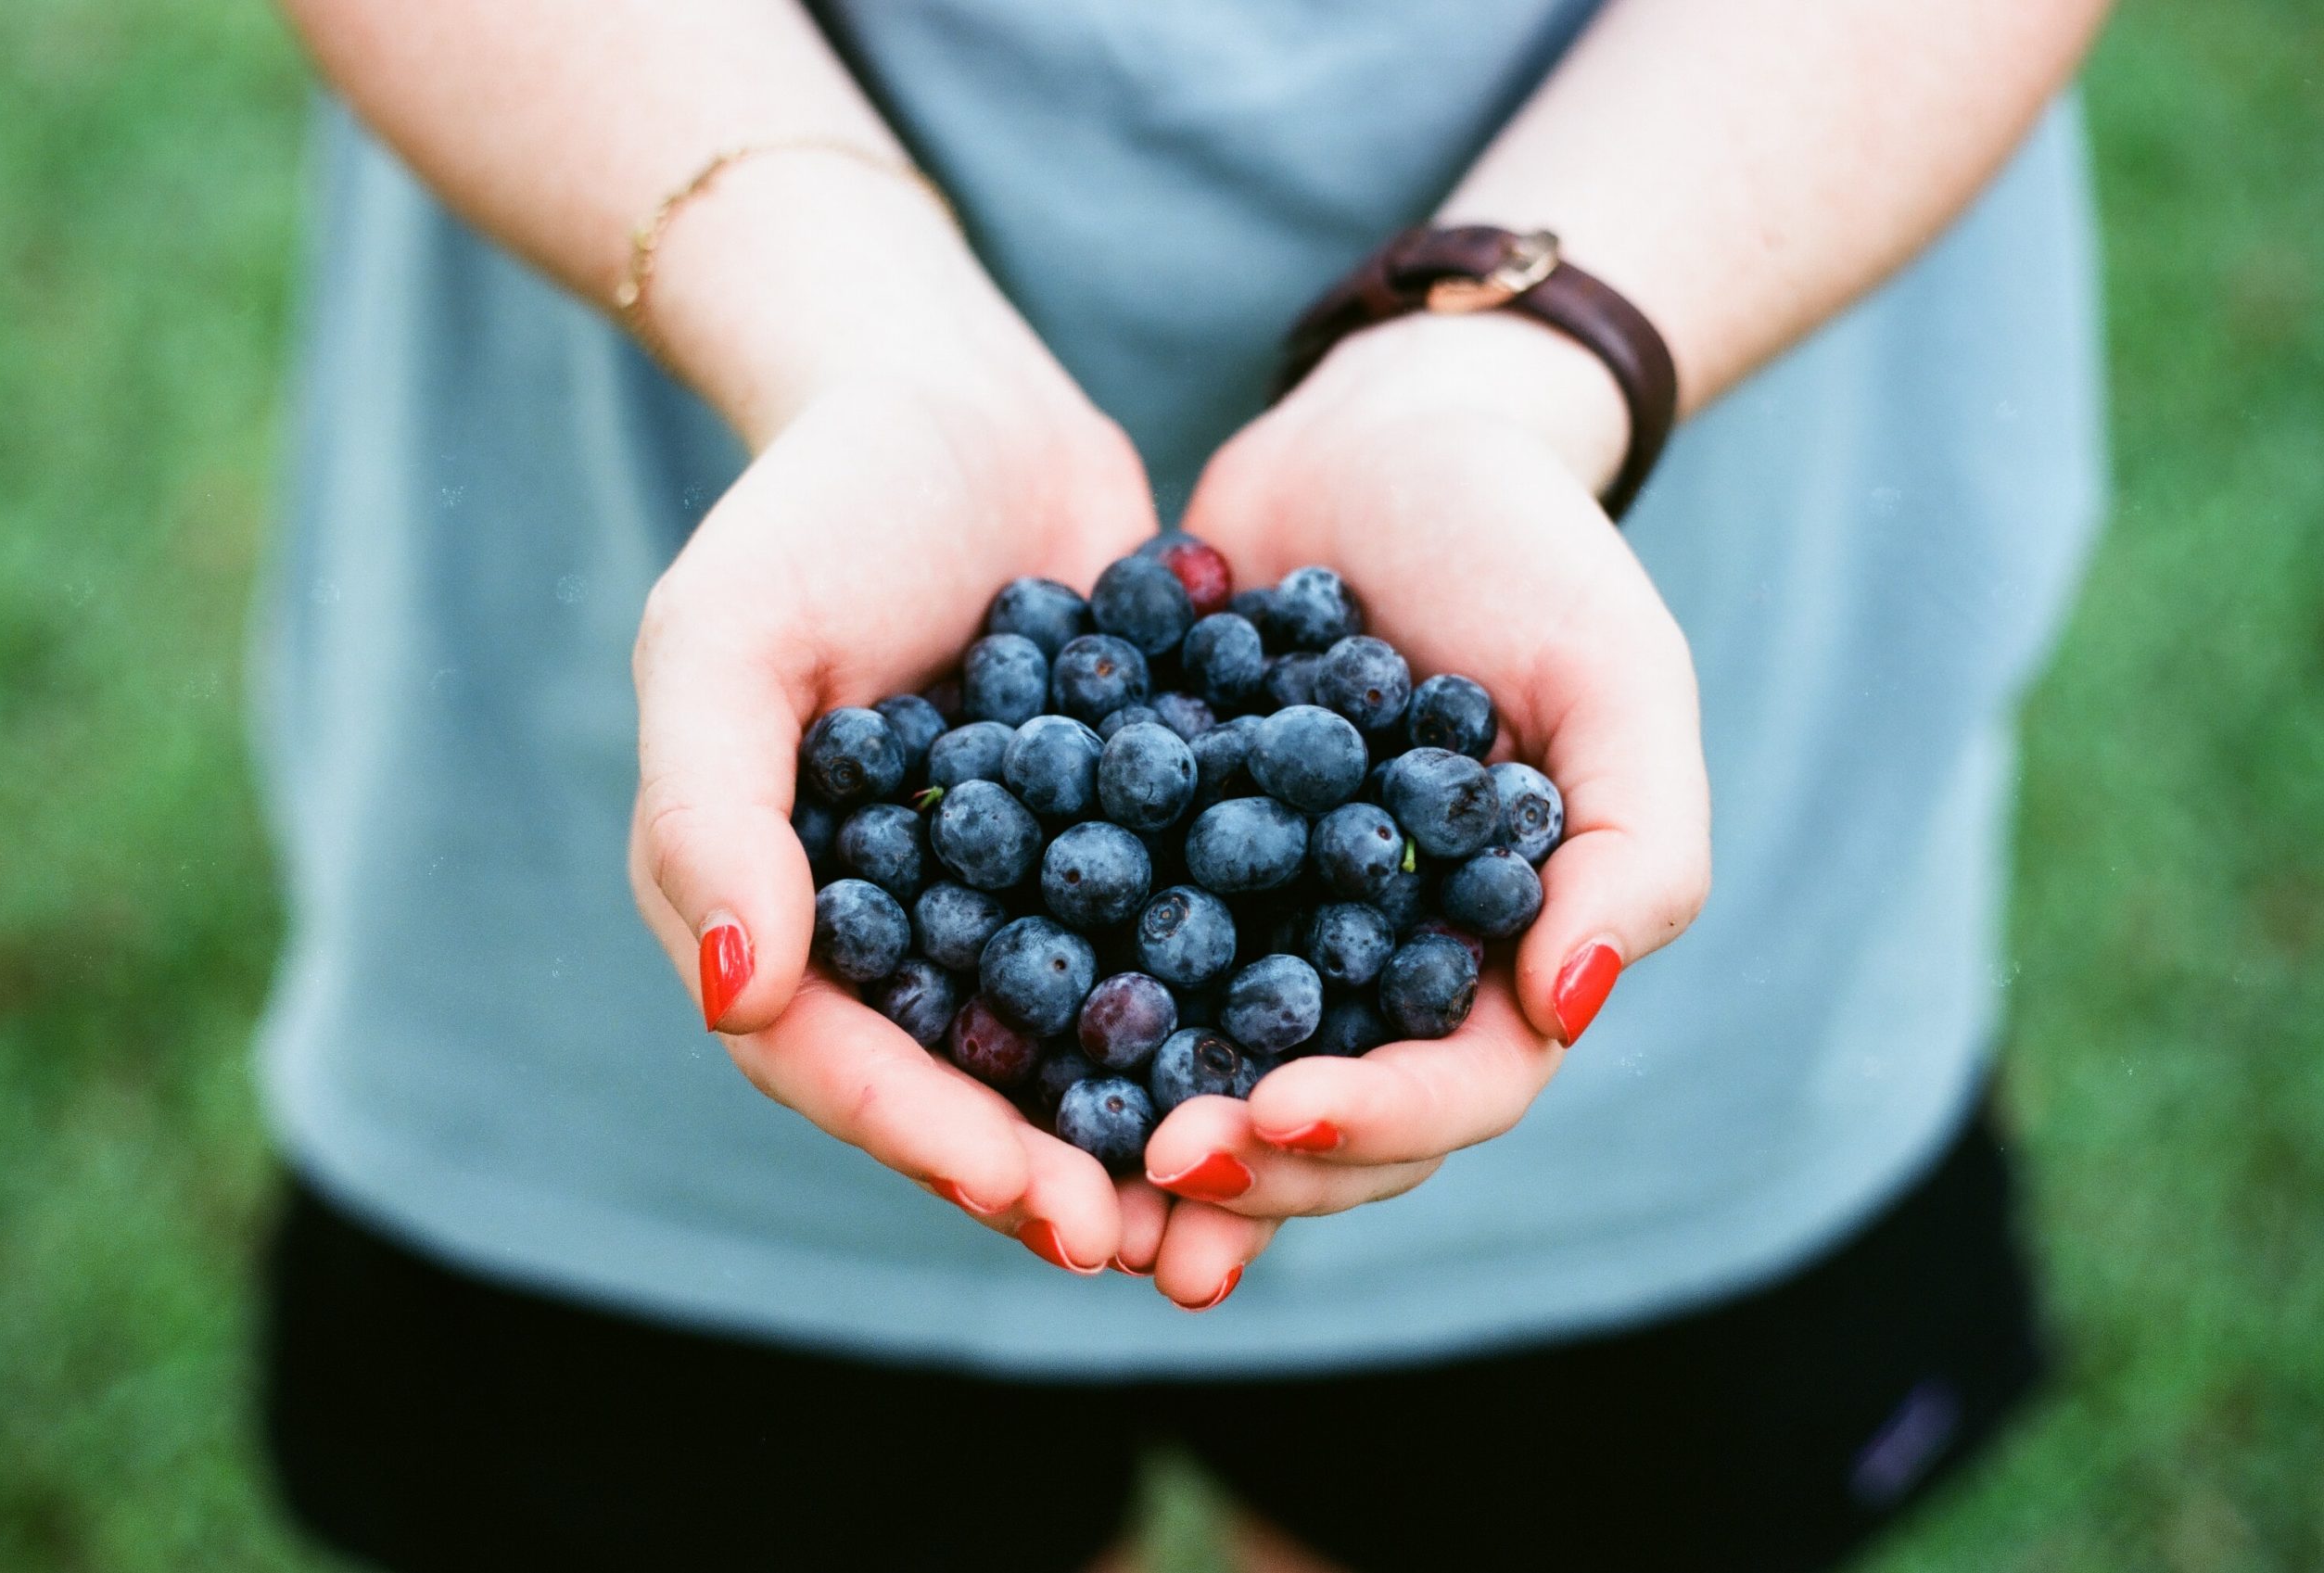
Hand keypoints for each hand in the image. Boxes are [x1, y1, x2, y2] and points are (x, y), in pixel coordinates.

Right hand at [626, 313, 1164, 1273]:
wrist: (956, 400)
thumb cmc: (815, 506)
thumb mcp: (727, 637)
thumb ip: (709, 815)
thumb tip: (739, 1000)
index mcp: (779, 904)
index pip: (833, 1057)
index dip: (925, 1137)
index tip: (1030, 1197)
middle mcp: (891, 924)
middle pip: (957, 1080)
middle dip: (1044, 1169)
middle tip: (1140, 1244)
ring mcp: (1010, 891)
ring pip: (1067, 1042)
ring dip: (1138, 1127)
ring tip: (1227, 1202)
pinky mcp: (1116, 844)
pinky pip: (1159, 946)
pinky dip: (1216, 1011)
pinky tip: (1301, 1059)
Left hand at [1136, 311, 1711, 1272]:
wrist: (1378, 435)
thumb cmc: (1521, 545)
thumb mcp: (1615, 673)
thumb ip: (1636, 845)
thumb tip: (1571, 1008)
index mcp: (1499, 955)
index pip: (1455, 1089)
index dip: (1375, 1123)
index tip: (1279, 1117)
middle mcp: (1378, 968)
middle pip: (1324, 1119)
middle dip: (1247, 1163)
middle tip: (1156, 1167)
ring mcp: (1264, 927)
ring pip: (1209, 1070)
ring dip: (1144, 1140)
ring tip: (1063, 1179)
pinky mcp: (1162, 869)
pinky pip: (1110, 960)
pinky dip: (1060, 1018)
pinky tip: (984, 1047)